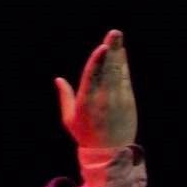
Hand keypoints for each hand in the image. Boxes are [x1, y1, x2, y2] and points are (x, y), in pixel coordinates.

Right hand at [55, 29, 137, 147]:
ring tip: (117, 37)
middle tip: (115, 33)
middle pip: (108, 69)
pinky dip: (122, 64)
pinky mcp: (128, 100)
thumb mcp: (70, 119)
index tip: (103, 47)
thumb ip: (65, 97)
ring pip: (118, 71)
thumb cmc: (86, 135)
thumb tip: (58, 79)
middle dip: (112, 50)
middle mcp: (104, 98)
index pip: (93, 77)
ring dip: (118, 53)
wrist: (111, 153)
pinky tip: (121, 52)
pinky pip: (124, 78)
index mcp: (87, 101)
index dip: (98, 61)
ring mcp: (118, 99)